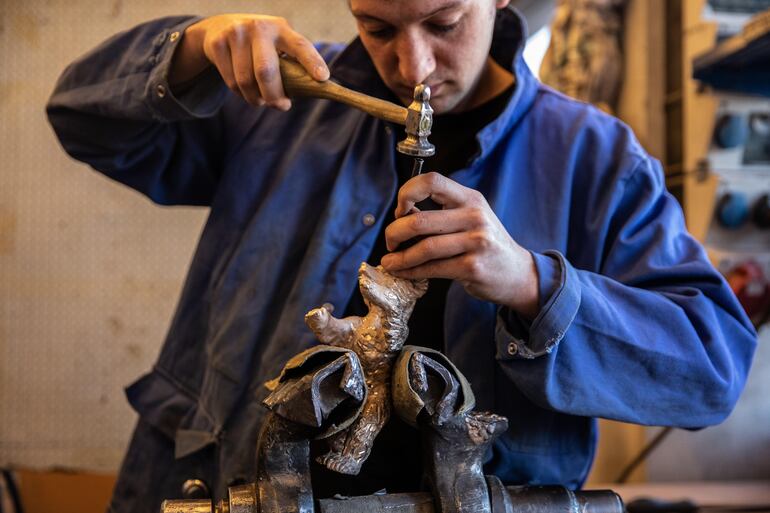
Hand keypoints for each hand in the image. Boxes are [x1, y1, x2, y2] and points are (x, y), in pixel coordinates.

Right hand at [169, 14, 329, 109]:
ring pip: (246, 81)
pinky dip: (241, 94)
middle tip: (282, 106)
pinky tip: (245, 89)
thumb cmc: (261, 45)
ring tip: (261, 99)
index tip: (322, 78)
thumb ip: (291, 64)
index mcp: (281, 29)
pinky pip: (231, 82)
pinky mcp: (217, 44)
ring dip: (256, 99)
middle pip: (265, 71)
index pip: (300, 46)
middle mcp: (259, 28)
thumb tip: (307, 93)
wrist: (221, 26)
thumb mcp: (278, 45)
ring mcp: (236, 34)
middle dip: (274, 96)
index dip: (312, 62)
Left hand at [380, 172, 539, 318]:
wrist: (517, 273)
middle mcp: (474, 216)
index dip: (407, 192)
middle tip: (390, 242)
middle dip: (394, 233)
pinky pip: (432, 268)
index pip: (432, 181)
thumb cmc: (486, 244)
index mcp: (470, 198)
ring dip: (400, 257)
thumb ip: (440, 214)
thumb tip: (401, 216)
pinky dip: (411, 271)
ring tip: (389, 261)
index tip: (400, 210)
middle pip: (419, 220)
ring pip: (424, 248)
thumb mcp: (469, 218)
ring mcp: (476, 242)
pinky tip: (402, 272)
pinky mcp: (472, 267)